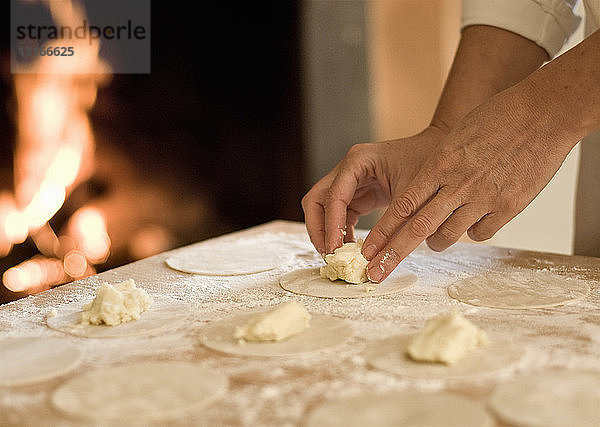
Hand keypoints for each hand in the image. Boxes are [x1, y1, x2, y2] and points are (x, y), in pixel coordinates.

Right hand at [302, 126, 445, 256]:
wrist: (441, 154)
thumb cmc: (429, 165)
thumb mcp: (413, 198)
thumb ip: (394, 228)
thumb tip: (379, 259)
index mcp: (358, 160)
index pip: (333, 195)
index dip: (331, 225)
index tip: (335, 249)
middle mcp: (348, 169)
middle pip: (316, 200)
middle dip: (319, 229)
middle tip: (330, 254)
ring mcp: (349, 181)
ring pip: (323, 209)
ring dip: (327, 233)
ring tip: (339, 256)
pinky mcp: (357, 194)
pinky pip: (339, 215)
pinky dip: (340, 232)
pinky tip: (352, 248)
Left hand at [363, 83, 575, 281]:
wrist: (543, 113)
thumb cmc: (497, 118)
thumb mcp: (456, 137)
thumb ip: (437, 168)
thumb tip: (423, 193)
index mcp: (439, 164)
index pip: (402, 206)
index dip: (383, 231)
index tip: (368, 249)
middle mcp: (458, 184)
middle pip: (418, 228)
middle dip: (393, 253)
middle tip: (376, 272)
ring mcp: (484, 197)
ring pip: (448, 235)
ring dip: (435, 243)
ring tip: (433, 243)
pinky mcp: (508, 207)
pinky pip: (480, 233)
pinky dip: (472, 233)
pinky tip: (473, 224)